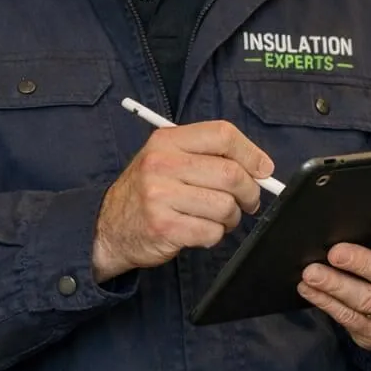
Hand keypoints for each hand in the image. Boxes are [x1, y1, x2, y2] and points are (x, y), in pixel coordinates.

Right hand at [92, 121, 273, 281]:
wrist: (107, 228)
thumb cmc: (150, 191)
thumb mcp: (169, 159)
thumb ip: (210, 156)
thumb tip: (262, 169)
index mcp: (168, 140)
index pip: (223, 134)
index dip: (251, 153)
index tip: (263, 170)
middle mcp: (162, 163)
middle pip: (231, 174)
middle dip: (249, 192)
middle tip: (248, 202)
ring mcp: (160, 196)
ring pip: (225, 206)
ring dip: (231, 217)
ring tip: (217, 218)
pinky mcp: (163, 227)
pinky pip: (211, 232)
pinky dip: (214, 235)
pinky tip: (199, 230)